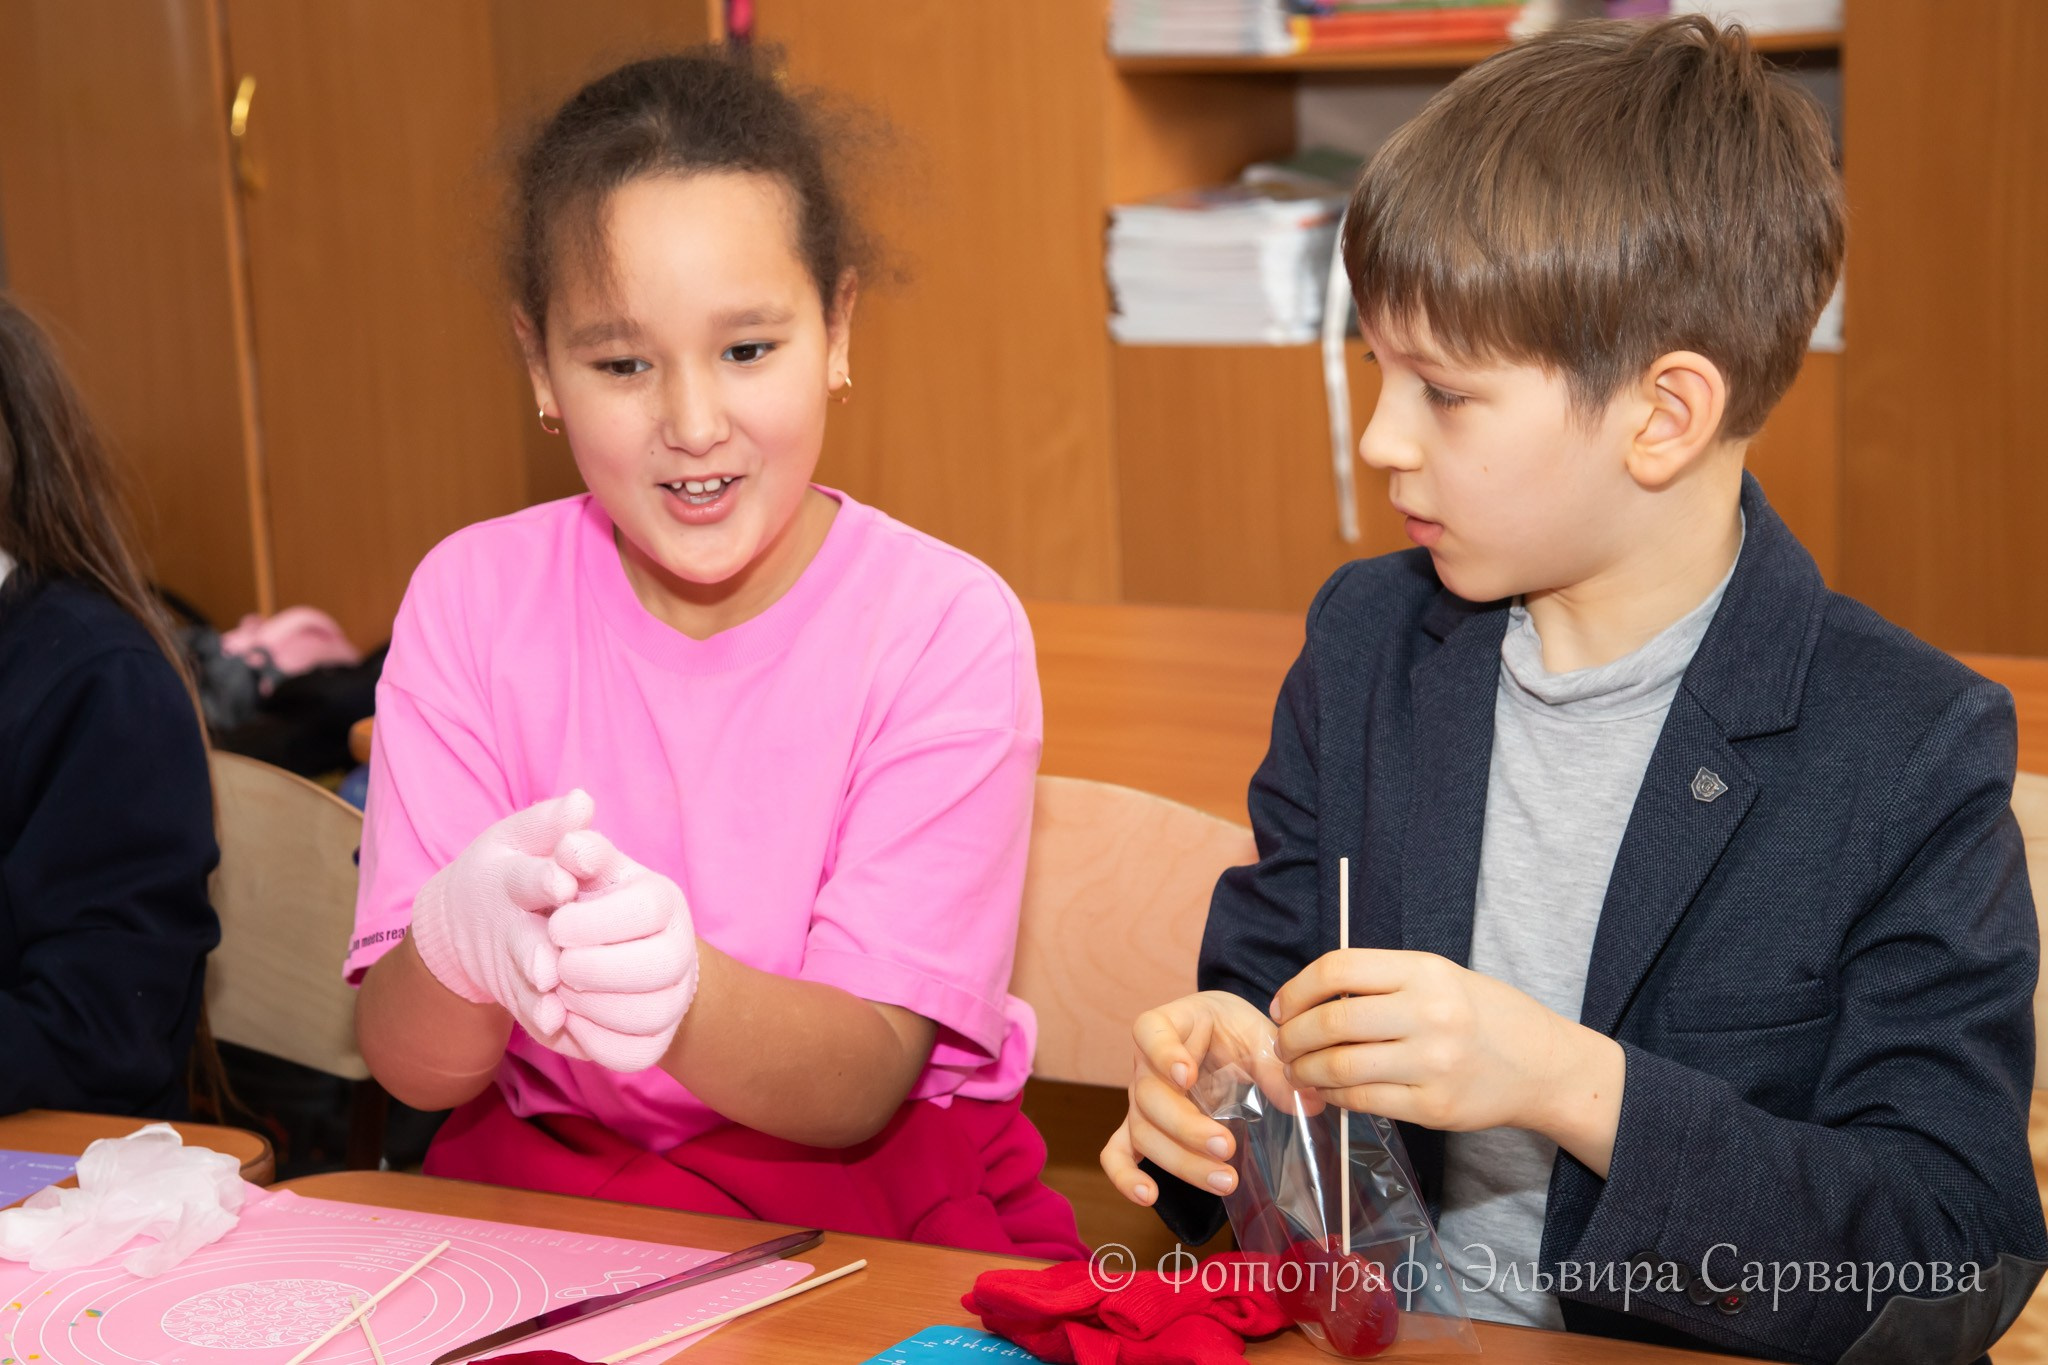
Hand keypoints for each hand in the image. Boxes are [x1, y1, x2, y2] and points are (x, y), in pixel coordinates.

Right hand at [407, 790, 591, 1038]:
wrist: (460, 920)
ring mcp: (507, 964)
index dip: (544, 879)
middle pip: (521, 940)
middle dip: (533, 952)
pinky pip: (527, 1012)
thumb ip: (550, 822)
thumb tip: (583, 800)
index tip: (565, 880)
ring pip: (522, 984)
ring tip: (552, 1010)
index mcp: (509, 879)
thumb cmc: (505, 866)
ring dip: (535, 999)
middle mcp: (506, 925)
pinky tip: (557, 1031)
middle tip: (551, 966)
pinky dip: (540, 1023)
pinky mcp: (515, 993)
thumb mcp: (518, 837)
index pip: (526, 877)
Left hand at [547, 827, 699, 1071]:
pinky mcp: (656, 1040)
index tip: (555, 922)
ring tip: (560, 990)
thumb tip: (577, 804)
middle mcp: (679, 948)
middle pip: (658, 967)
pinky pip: (633, 1054)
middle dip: (593, 968)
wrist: (586, 954)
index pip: (647, 910)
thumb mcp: (573, 867)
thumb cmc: (577, 900)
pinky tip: (572, 1018)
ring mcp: (673, 999)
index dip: (594, 921)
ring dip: (590, 1006)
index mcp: (662, 899)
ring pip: (646, 1015)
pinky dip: (595, 1042)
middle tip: (556, 964)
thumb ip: (570, 838)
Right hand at [1099, 990, 1299, 1206]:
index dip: (1164, 1055)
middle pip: (1149, 1097)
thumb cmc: (1232, 1029)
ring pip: (1143, 1132)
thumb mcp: (1256, 1034)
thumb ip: (1275, 1066)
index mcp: (1167, 1025)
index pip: (1151, 1033)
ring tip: (1225, 1180)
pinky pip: (1117, 1152)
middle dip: (1187, 1127)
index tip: (1187, 1075)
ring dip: (1180, 1161)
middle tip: (1227, 1146)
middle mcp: (1144, 1064)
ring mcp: (1138, 1100)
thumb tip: (1308, 1103)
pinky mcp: (1140, 1128)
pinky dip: (1125, 1176)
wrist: (1218, 1035)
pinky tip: (1148, 1197)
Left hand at [1270, 950, 1623, 1167]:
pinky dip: (1334, 1097)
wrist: (1543, 1065)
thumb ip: (1381, 983)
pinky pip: (1363, 1101)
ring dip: (1305, 1071)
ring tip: (1297, 1070)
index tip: (1283, 1005)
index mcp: (1424, 971)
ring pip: (1340, 1067)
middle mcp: (1428, 1013)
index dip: (1297, 988)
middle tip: (1283, 1044)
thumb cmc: (1483, 1016)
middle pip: (1331, 1022)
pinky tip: (1328, 1091)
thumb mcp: (1439, 977)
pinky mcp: (1433, 1106)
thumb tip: (1309, 1000)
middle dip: (1293, 1036)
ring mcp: (1431, 1063)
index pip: (1338, 969)